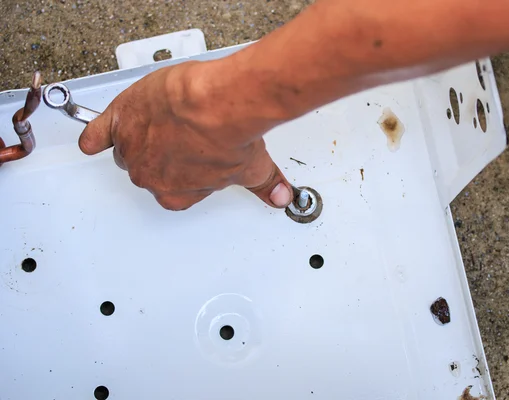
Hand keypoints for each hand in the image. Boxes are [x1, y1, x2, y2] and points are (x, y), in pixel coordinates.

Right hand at [78, 59, 293, 210]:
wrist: (217, 104)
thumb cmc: (230, 133)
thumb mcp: (253, 166)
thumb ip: (265, 185)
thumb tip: (280, 196)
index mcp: (177, 192)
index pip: (174, 192)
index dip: (184, 175)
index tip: (193, 162)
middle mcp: (151, 174)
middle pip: (149, 170)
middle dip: (165, 154)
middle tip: (183, 136)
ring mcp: (132, 147)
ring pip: (128, 149)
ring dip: (141, 138)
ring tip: (163, 121)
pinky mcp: (120, 119)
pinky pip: (97, 134)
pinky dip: (96, 134)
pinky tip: (97, 136)